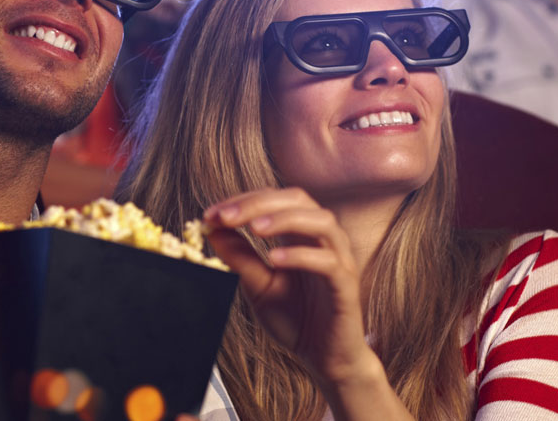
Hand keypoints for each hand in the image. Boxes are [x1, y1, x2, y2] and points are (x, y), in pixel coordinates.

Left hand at [203, 188, 373, 384]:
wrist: (324, 359)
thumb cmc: (296, 319)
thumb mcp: (258, 286)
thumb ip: (240, 258)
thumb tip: (212, 230)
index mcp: (302, 234)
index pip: (274, 199)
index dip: (242, 201)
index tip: (211, 214)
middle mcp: (323, 239)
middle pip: (297, 199)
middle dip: (258, 203)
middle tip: (226, 216)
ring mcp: (339, 260)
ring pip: (321, 221)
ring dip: (284, 220)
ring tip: (253, 230)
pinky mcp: (346, 285)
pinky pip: (328, 261)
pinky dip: (301, 255)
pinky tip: (275, 260)